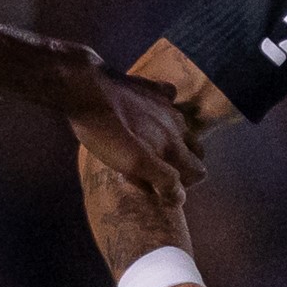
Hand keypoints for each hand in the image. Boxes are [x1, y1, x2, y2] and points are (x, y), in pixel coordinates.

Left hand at [68, 66, 203, 204]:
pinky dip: (164, 107)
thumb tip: (180, 197)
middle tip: (160, 166)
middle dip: (185, 162)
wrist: (87, 91)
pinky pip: (169, 97)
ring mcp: (167, 104)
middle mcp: (178, 125)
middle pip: (197, 150)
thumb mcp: (132, 165)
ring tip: (152, 142)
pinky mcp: (154, 88)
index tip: (164, 185)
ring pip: (185, 127)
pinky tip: (149, 112)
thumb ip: (162, 180)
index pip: (199, 172)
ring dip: (176, 137)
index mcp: (173, 147)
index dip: (184, 183)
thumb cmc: (105, 133)